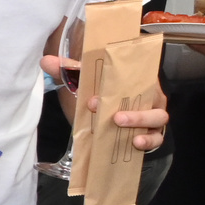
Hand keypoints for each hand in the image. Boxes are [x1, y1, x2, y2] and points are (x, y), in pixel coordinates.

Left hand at [40, 50, 170, 153]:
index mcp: (137, 79)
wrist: (110, 121)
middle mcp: (149, 96)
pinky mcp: (152, 134)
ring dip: (140, 122)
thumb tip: (46, 61)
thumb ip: (68, 71)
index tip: (95, 96)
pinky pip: (157, 138)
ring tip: (121, 126)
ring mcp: (153, 116)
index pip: (138, 74)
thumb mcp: (85, 84)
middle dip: (134, 108)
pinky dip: (149, 141)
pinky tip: (135, 143)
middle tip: (113, 116)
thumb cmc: (102, 97)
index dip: (122, 81)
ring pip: (158, 118)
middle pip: (153, 98)